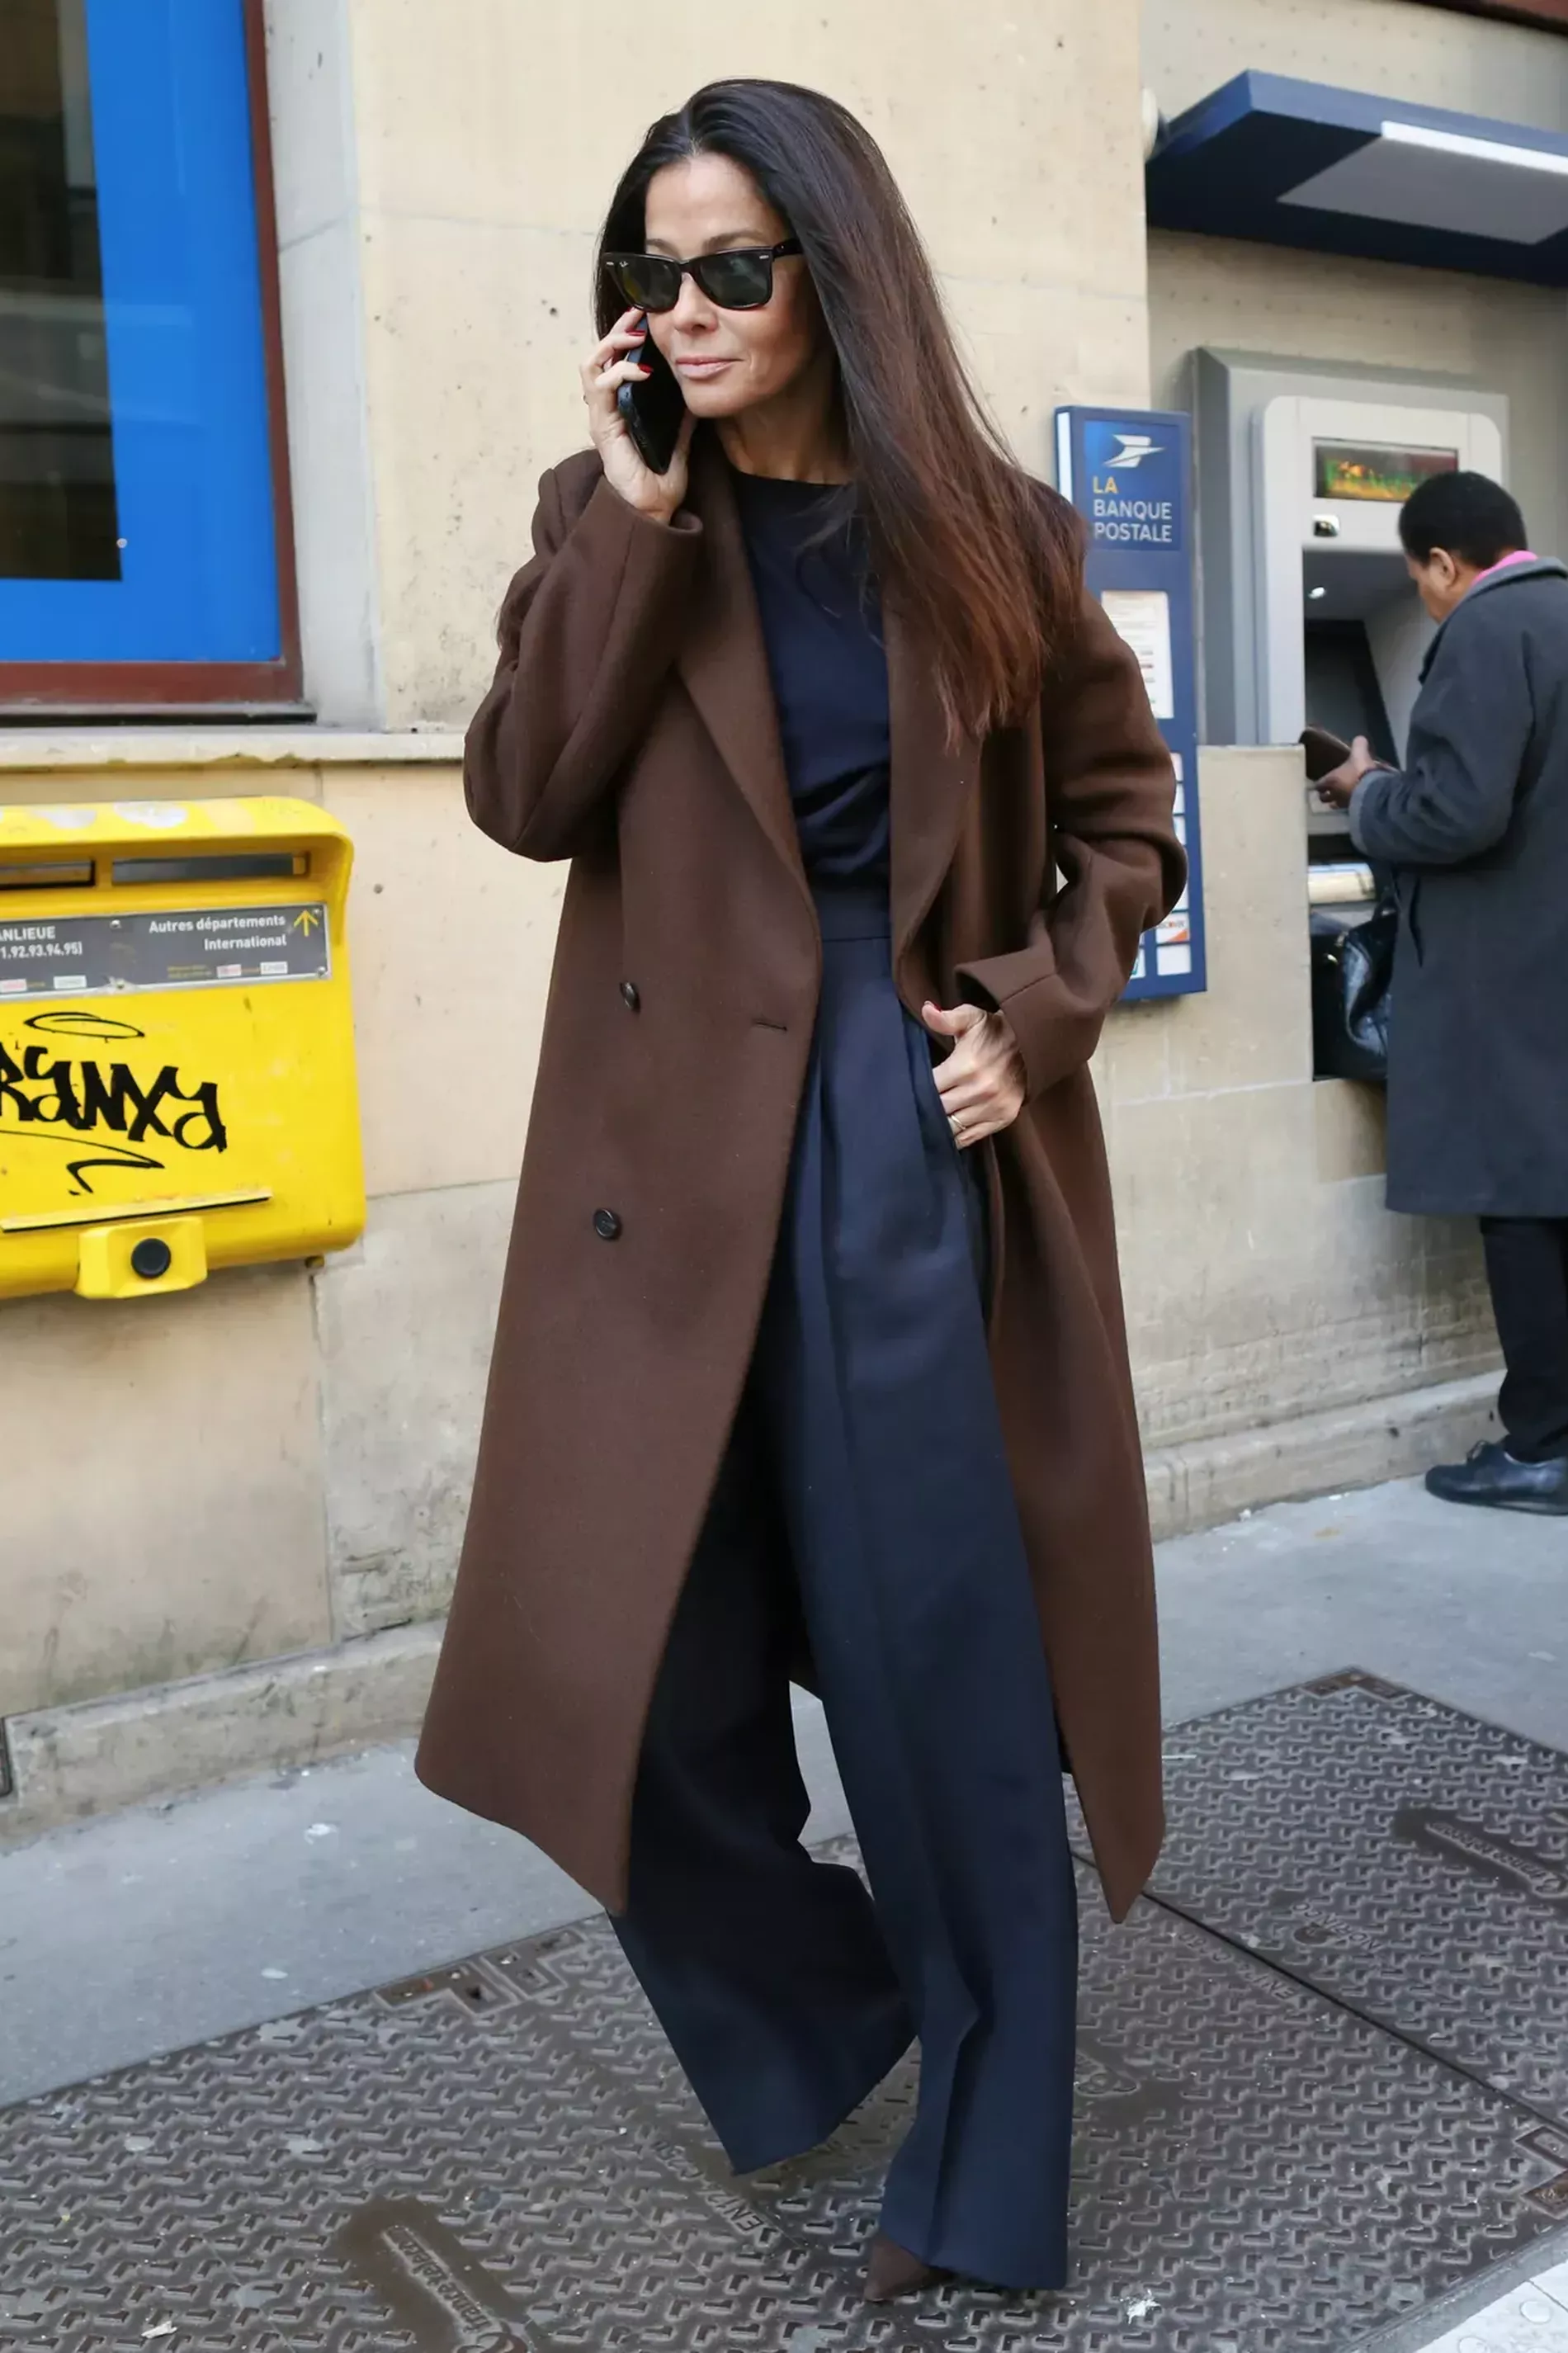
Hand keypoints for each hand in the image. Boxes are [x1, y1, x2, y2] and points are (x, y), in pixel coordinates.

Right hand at [581, 308, 694, 524]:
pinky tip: (643, 371)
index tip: (646, 317)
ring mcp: (601, 416)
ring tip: (636, 337)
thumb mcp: (679, 442)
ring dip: (611, 345)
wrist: (654, 510)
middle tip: (639, 315)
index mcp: (621, 407)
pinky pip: (601, 388)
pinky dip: (620, 372)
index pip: (614, 361)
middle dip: (616, 330)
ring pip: (591, 365)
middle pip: (598, 355)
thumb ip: (683, 420)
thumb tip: (696, 399)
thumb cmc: (660, 482)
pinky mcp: (602, 427)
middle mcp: (606, 408)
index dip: (625, 335)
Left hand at [921, 1001, 1025, 1147]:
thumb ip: (946, 1018)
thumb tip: (926, 1009)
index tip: (909, 1087)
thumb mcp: (971, 1018)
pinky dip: (955, 1137)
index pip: (929, 1087)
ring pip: (951, 1127)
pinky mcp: (1002, 1118)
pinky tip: (946, 1129)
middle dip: (924, 1107)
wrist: (1032, 1044)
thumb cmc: (994, 1031)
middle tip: (915, 1105)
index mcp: (966, 1066)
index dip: (915, 1089)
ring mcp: (992, 1107)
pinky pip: (970, 1137)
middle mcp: (980, 1090)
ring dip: (938, 1125)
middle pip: (938, 1110)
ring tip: (928, 1118)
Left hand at [1316, 734, 1381, 808]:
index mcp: (1331, 780)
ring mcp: (1344, 804)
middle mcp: (1335, 794)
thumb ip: (1358, 745)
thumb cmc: (1360, 771)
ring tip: (1343, 798)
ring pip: (1336, 805)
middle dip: (1326, 796)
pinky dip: (1352, 805)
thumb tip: (1360, 739)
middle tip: (1330, 792)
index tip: (1320, 784)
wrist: (1373, 790)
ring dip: (1338, 802)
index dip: (1320, 784)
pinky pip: (1350, 808)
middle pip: (1325, 799)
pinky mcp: (1356, 810)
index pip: (1319, 785)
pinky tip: (1358, 800)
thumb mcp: (1359, 754)